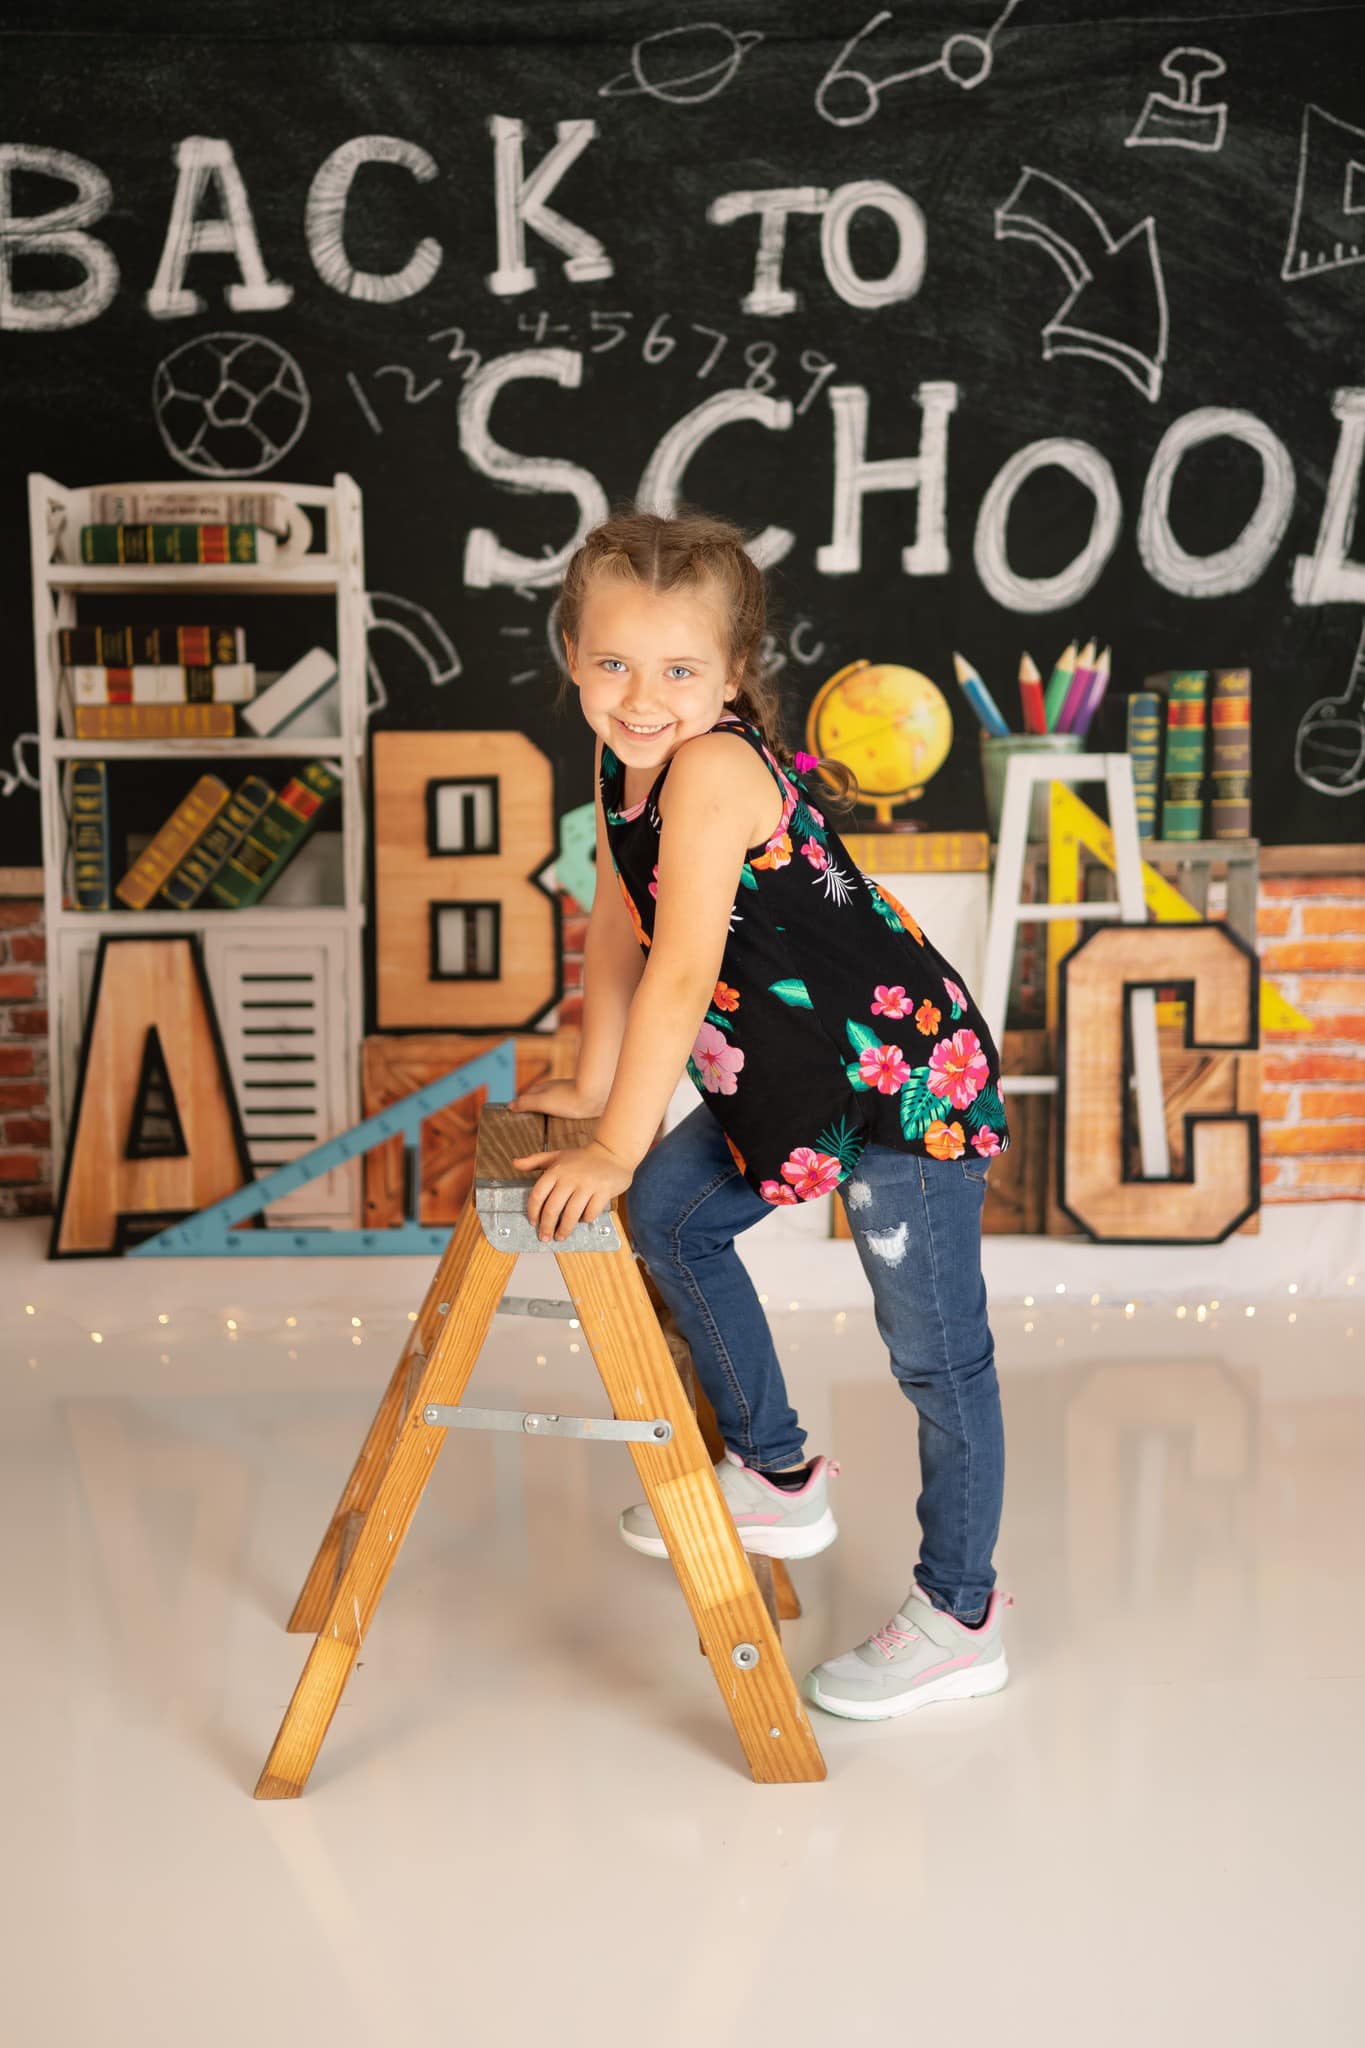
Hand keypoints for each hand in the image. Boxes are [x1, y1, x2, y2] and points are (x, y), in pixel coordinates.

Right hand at [509, 1075, 605, 1119]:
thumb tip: (510, 1105)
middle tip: (528, 1121)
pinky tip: (564, 1122)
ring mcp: (569, 1094)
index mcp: (545, 1088)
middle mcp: (556, 1089)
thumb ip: (526, 1103)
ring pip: (554, 1102)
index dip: (521, 1104)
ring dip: (549, 1111)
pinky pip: (567, 1108)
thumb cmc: (569, 1099)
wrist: (597, 1096)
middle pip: (540, 1098)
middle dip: (534, 1107)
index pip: (527, 1095)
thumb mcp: (542, 1101)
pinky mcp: (580, 1101)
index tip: (515, 1113)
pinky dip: (561, 1114)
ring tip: (545, 1125)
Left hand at [510, 1138, 633, 1242]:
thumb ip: (535, 1161)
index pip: (538, 1194)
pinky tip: (582, 1220)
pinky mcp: (603, 1191)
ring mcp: (588, 1185)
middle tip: (545, 1237)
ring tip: (561, 1236)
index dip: (533, 1212)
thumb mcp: (557, 1156)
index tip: (533, 1222)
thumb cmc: (582, 1157)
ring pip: (571, 1214)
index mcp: (556, 1170)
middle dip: (547, 1226)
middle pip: (552, 1208)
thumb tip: (515, 1163)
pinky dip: (585, 1220)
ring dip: (564, 1229)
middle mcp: (570, 1177)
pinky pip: (590, 1213)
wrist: (612, 1151)